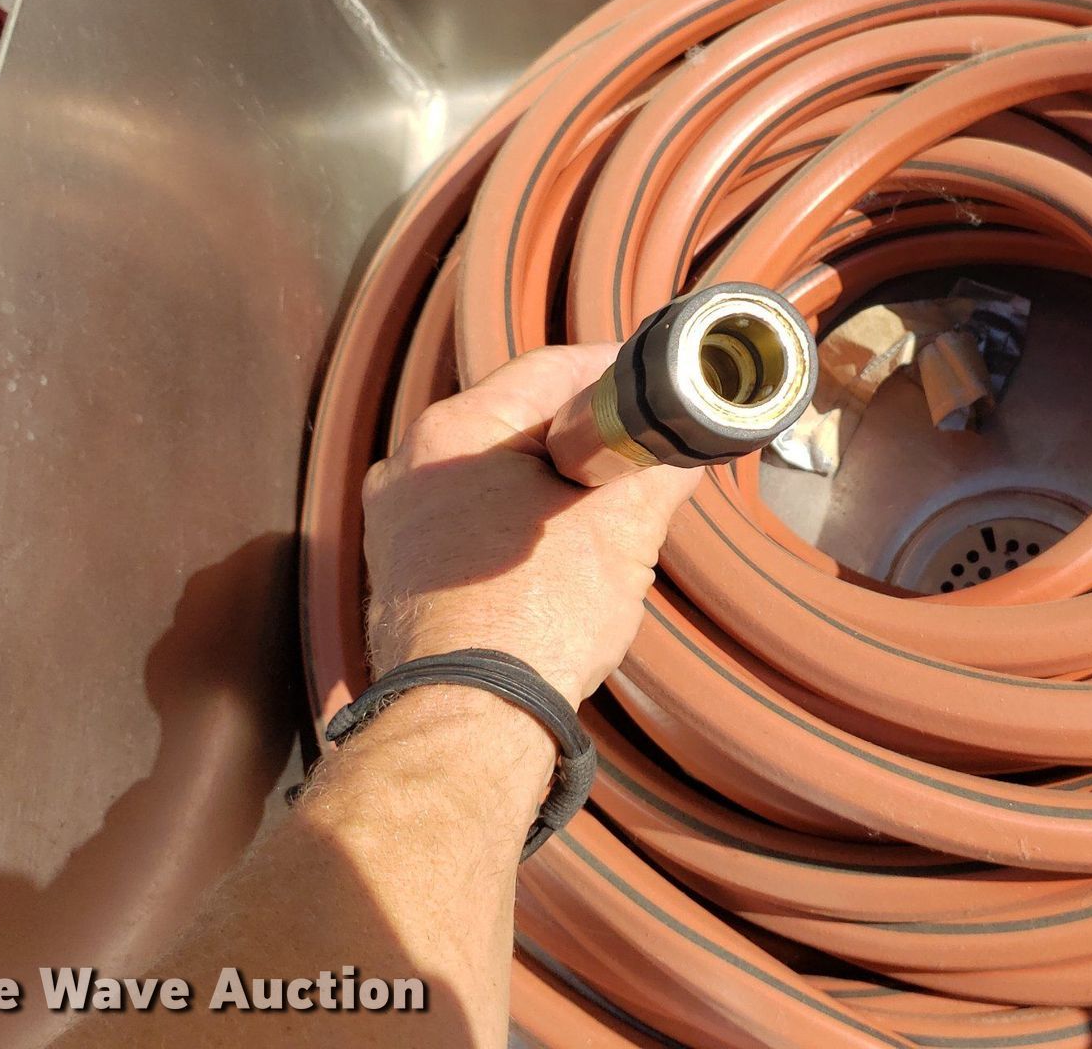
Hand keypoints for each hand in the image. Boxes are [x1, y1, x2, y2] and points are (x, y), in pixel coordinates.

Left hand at [360, 344, 700, 705]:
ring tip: (611, 515)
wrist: (468, 722)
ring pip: (498, 474)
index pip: (552, 369)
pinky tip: (560, 558)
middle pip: (523, 423)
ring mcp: (398, 520)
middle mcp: (410, 464)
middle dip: (591, 438)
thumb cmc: (537, 618)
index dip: (618, 372)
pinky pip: (473, 519)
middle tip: (647, 455)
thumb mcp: (623, 529)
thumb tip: (692, 447)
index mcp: (455, 431)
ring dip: (556, 486)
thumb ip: (661, 469)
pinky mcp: (400, 569)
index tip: (663, 385)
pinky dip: (520, 525)